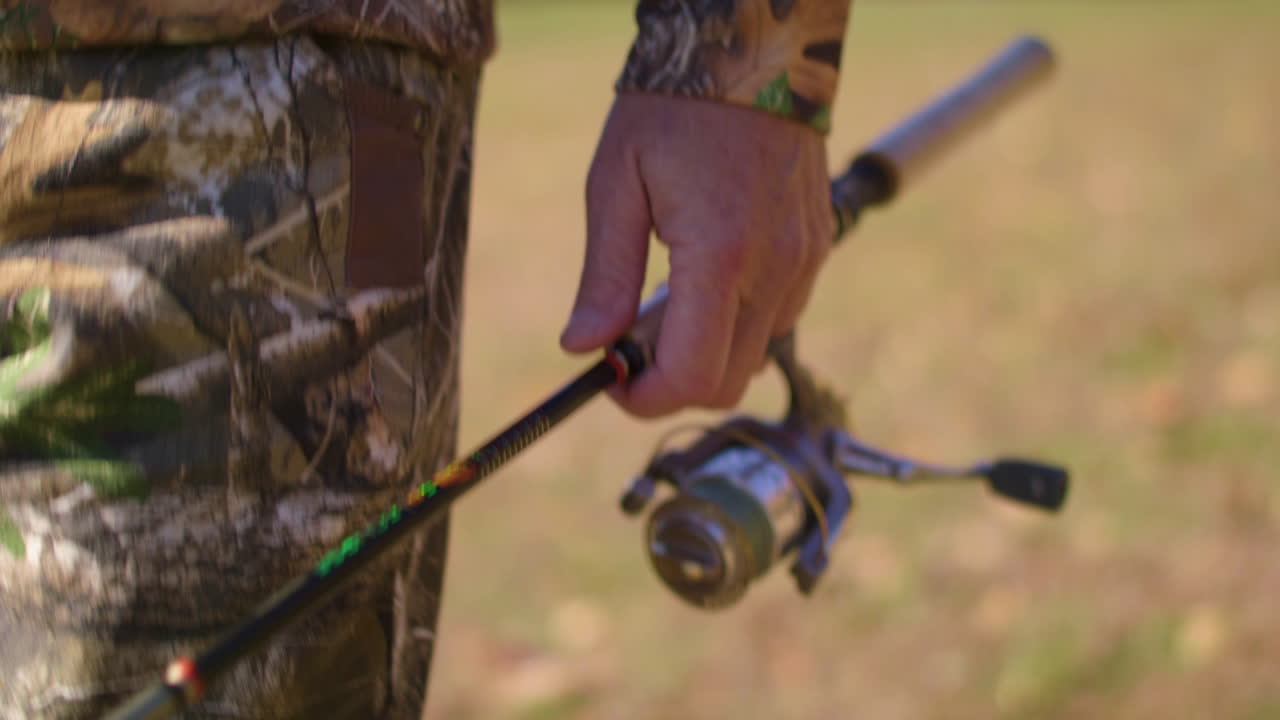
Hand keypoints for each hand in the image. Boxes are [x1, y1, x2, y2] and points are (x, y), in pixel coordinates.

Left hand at [560, 94, 834, 417]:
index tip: (610, 379)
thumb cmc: (674, 110)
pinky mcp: (817, 250)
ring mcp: (805, 262)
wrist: (752, 48)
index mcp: (720, 255)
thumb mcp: (615, 184)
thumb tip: (583, 346)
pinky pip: (779, 319)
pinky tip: (706, 281)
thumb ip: (603, 276)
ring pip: (755, 355)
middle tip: (628, 349)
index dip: (644, 397)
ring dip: (706, 353)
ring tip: (663, 305)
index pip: (691, 376)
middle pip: (727, 383)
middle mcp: (775, 268)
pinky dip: (737, 323)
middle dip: (671, 384)